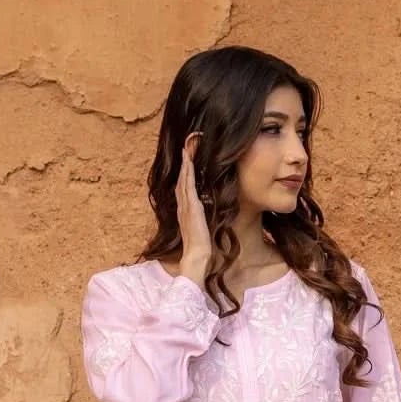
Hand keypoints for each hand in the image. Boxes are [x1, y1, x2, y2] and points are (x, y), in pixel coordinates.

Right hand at [176, 133, 212, 280]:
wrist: (198, 259)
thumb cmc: (204, 248)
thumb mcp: (207, 229)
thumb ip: (209, 220)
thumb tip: (218, 214)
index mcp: (187, 211)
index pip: (186, 186)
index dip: (187, 170)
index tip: (191, 155)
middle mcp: (183, 205)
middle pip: (182, 177)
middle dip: (185, 160)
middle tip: (188, 142)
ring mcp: (185, 205)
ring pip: (183, 177)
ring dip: (186, 160)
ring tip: (188, 144)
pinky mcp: (190, 206)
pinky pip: (187, 183)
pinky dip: (187, 170)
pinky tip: (189, 158)